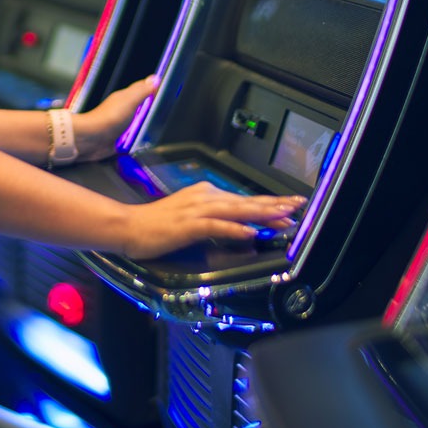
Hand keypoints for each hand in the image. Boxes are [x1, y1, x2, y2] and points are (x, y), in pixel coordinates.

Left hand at [72, 75, 158, 161]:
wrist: (91, 140)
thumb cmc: (108, 118)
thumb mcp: (130, 101)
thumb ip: (142, 91)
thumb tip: (155, 78)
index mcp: (125, 98)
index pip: (143, 90)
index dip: (154, 90)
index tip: (167, 91)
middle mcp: (124, 110)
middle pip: (144, 108)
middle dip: (153, 111)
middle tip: (164, 113)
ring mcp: (122, 125)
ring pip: (141, 124)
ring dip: (147, 127)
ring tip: (157, 128)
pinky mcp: (121, 140)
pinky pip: (136, 139)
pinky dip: (141, 140)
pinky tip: (146, 141)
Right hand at [119, 182, 305, 260]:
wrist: (128, 227)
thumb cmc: (157, 226)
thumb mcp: (191, 219)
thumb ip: (215, 221)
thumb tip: (242, 229)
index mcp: (205, 194)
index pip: (243, 199)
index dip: (268, 203)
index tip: (290, 204)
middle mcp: (204, 197)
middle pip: (246, 202)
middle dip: (275, 205)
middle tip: (298, 205)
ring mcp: (196, 210)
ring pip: (237, 210)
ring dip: (262, 214)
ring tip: (283, 217)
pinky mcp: (188, 225)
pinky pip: (217, 226)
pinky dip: (235, 229)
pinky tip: (250, 233)